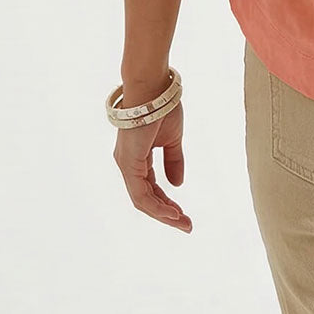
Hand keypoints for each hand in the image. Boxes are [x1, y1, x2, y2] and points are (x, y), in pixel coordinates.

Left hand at [113, 96, 192, 231]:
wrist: (153, 87)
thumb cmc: (162, 107)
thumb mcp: (172, 139)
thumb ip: (174, 161)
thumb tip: (177, 185)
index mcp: (136, 157)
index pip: (150, 188)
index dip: (167, 203)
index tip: (184, 215)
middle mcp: (127, 164)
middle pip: (145, 199)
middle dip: (166, 214)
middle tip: (187, 225)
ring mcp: (126, 164)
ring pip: (142, 200)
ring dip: (163, 214)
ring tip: (183, 222)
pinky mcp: (128, 163)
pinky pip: (141, 193)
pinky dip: (157, 206)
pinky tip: (172, 213)